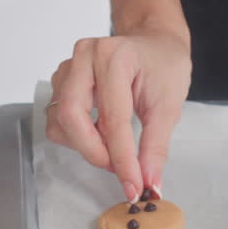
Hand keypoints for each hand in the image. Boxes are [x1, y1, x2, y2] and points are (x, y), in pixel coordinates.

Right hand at [46, 28, 191, 200]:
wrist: (154, 43)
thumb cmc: (163, 65)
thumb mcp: (168, 106)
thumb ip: (155, 147)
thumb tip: (147, 182)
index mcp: (114, 57)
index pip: (112, 117)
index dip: (122, 158)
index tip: (133, 185)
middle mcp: (84, 57)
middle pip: (71, 116)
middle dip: (94, 151)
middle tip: (118, 169)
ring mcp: (68, 68)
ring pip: (60, 120)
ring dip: (85, 145)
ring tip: (114, 148)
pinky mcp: (61, 81)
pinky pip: (58, 118)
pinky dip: (78, 135)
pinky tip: (101, 134)